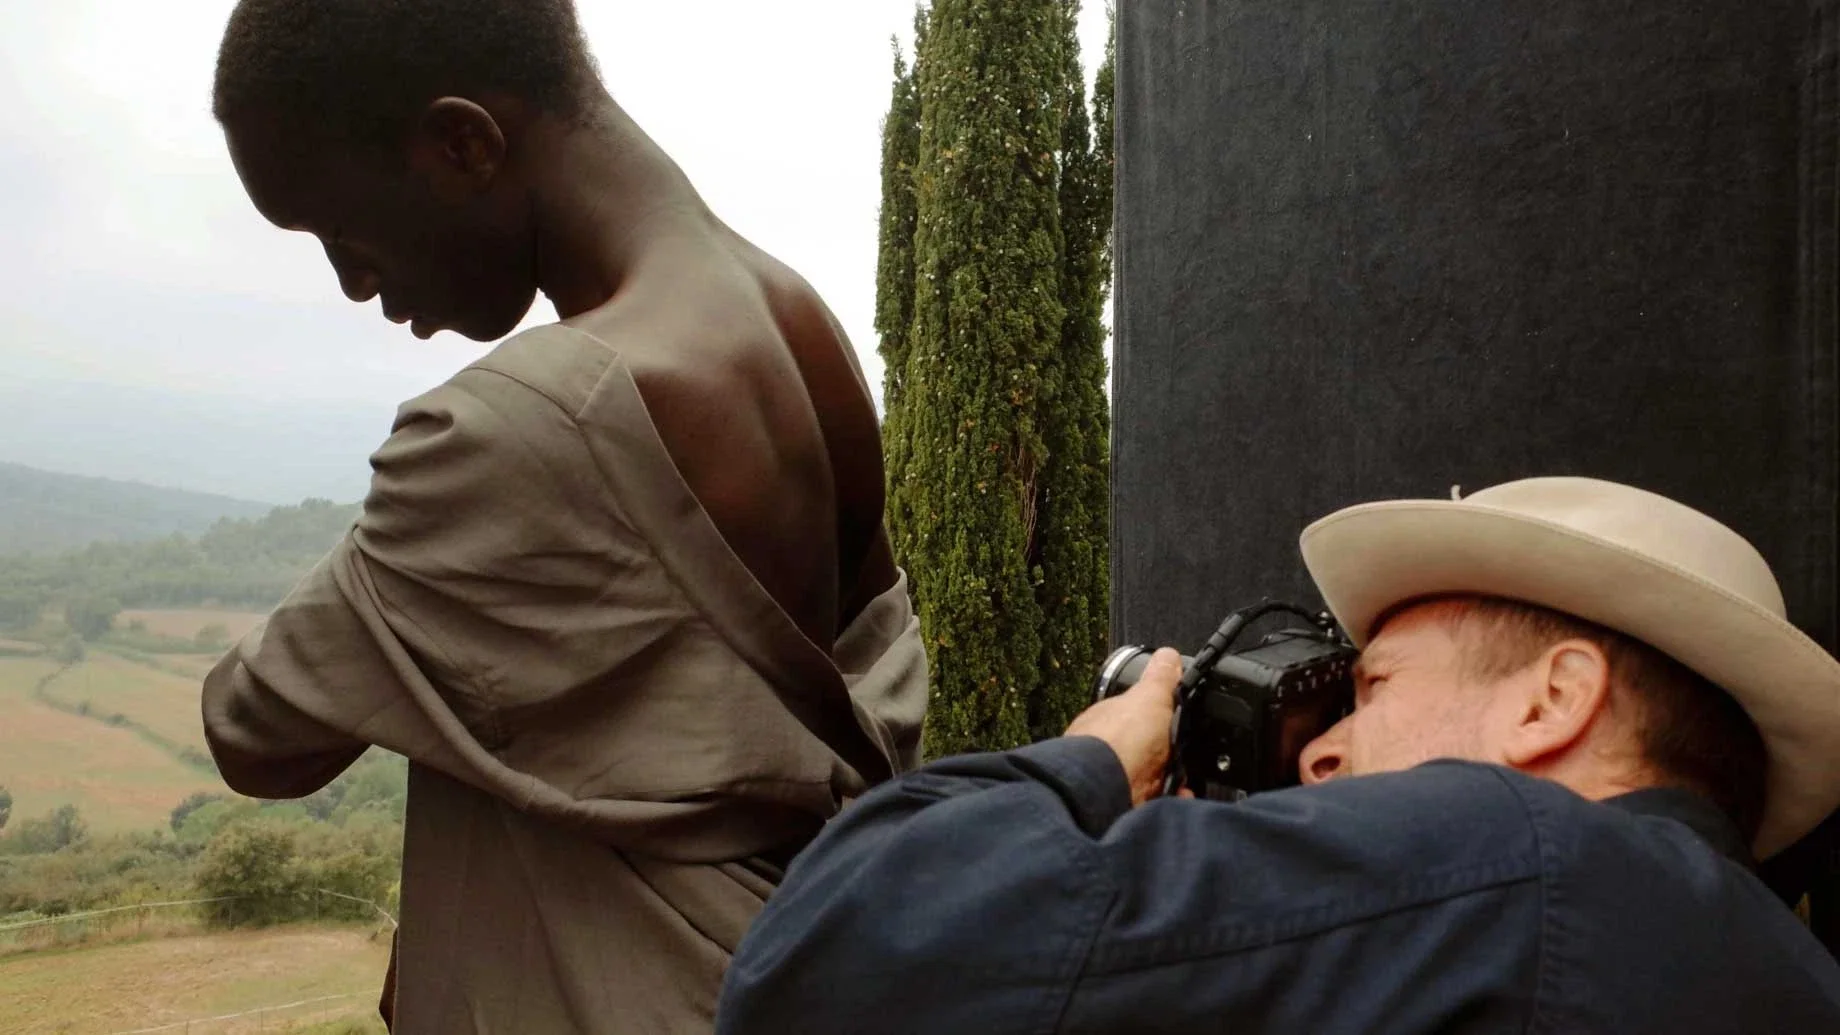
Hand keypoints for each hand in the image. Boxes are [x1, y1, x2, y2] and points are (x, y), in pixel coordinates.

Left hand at [1064, 648, 1183, 805]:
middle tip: (1188, 756)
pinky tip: (1179, 796)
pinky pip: (1155, 802)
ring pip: (1155, 778)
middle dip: (1174, 756)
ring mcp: (1119, 777)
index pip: (1142, 719)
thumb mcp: (1150, 695)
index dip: (1166, 723)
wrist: (1106, 785)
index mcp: (1115, 721)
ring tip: (1186, 779)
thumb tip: (1168, 655)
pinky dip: (1170, 799)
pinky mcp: (1125, 802)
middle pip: (1153, 751)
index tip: (1183, 726)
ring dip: (1176, 780)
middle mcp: (1114, 749)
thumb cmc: (1120, 738)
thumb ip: (1160, 677)